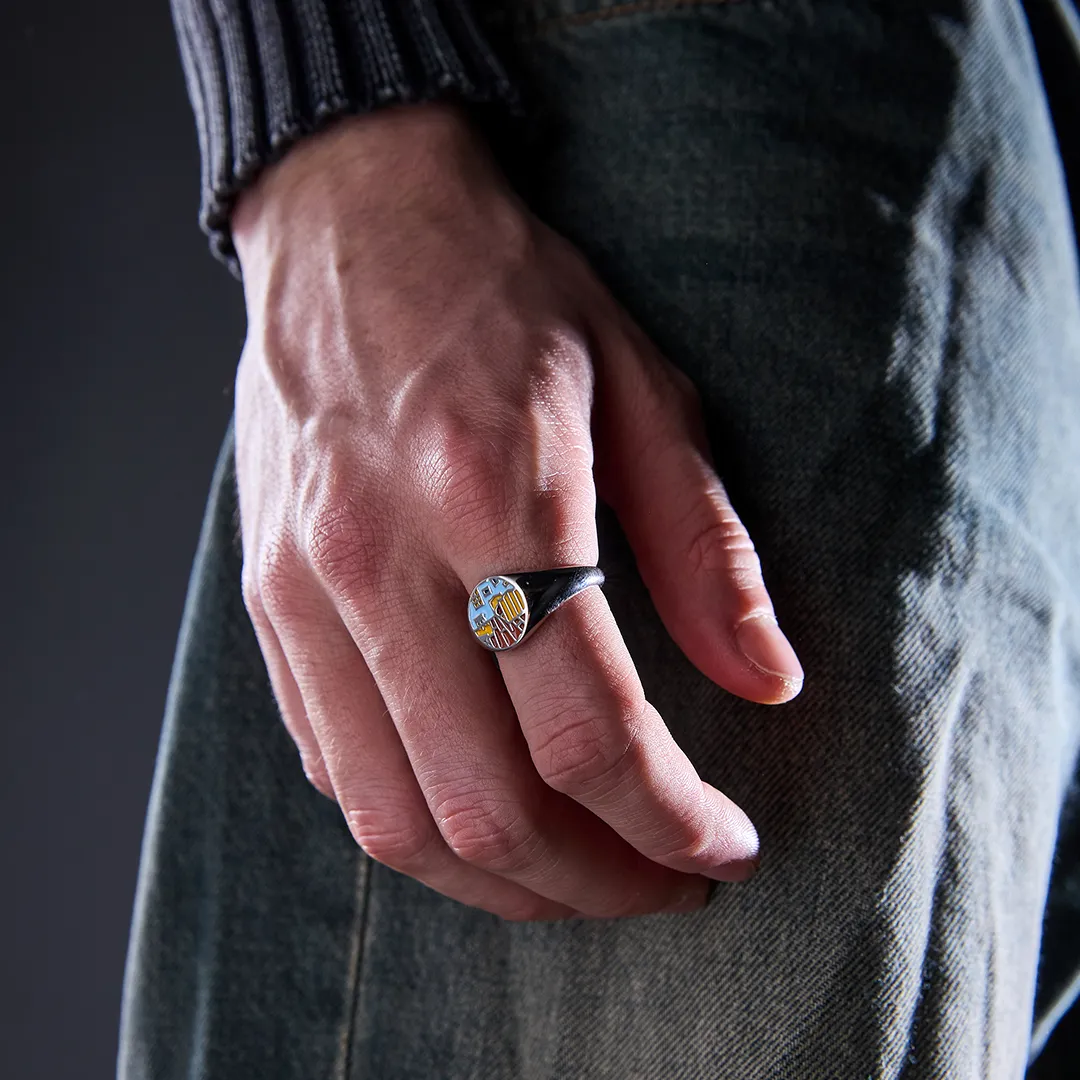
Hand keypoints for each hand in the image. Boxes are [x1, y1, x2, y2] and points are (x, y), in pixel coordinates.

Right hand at [232, 103, 802, 920]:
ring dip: (503, 885)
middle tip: (665, 881)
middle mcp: (384, 558)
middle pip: (490, 807)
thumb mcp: (640, 384)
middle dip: (597, 882)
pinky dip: (417, 825)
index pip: (590, 730)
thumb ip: (706, 546)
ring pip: (398, 819)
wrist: (350, 222)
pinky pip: (333, 767)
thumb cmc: (505, 293)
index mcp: (496, 492)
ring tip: (580, 877)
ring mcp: (307, 590)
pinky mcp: (268, 602)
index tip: (725, 847)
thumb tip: (768, 683)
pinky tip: (482, 814)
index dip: (673, 818)